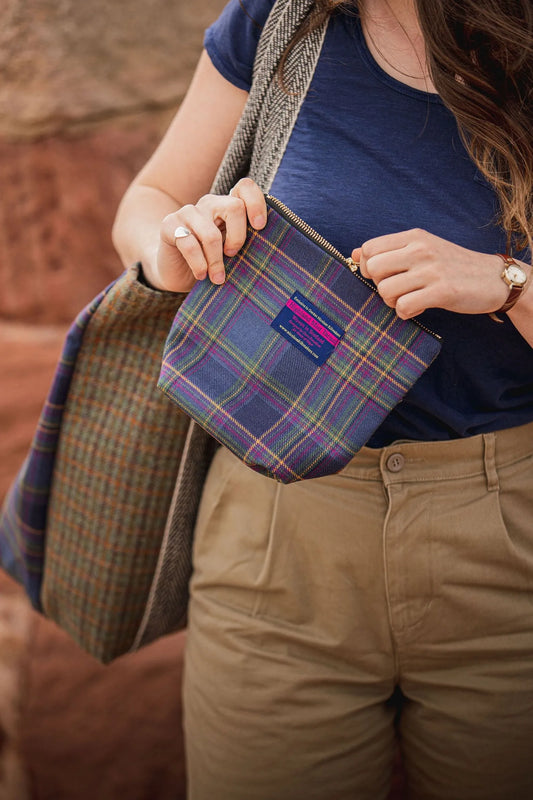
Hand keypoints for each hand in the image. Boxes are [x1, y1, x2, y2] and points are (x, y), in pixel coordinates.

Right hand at [153, 178, 266, 291]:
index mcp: (227, 206)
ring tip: (218, 278)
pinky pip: (189, 244)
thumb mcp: (230, 252)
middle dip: (238, 237)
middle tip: (233, 256)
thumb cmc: (209, 261)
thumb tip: (269, 251)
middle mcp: (209, 204)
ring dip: (216, 261)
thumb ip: (244, 243)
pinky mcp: (169, 225)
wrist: (175, 271)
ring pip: (211, 234)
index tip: (260, 227)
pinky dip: (199, 264)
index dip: (256, 203)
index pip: (245, 187)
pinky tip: (201, 275)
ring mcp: (188, 212)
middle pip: (234, 207)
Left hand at [352, 229, 514, 318]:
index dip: (367, 266)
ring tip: (409, 300)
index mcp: (414, 236)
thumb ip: (390, 251)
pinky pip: (404, 306)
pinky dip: (406, 313)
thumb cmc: (453, 266)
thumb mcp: (422, 249)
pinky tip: (418, 308)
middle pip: (373, 269)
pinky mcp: (442, 291)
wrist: (493, 278)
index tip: (382, 276)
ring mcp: (431, 270)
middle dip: (378, 285)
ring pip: (385, 290)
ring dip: (392, 302)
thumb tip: (354, 254)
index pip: (369, 248)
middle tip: (396, 290)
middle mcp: (421, 249)